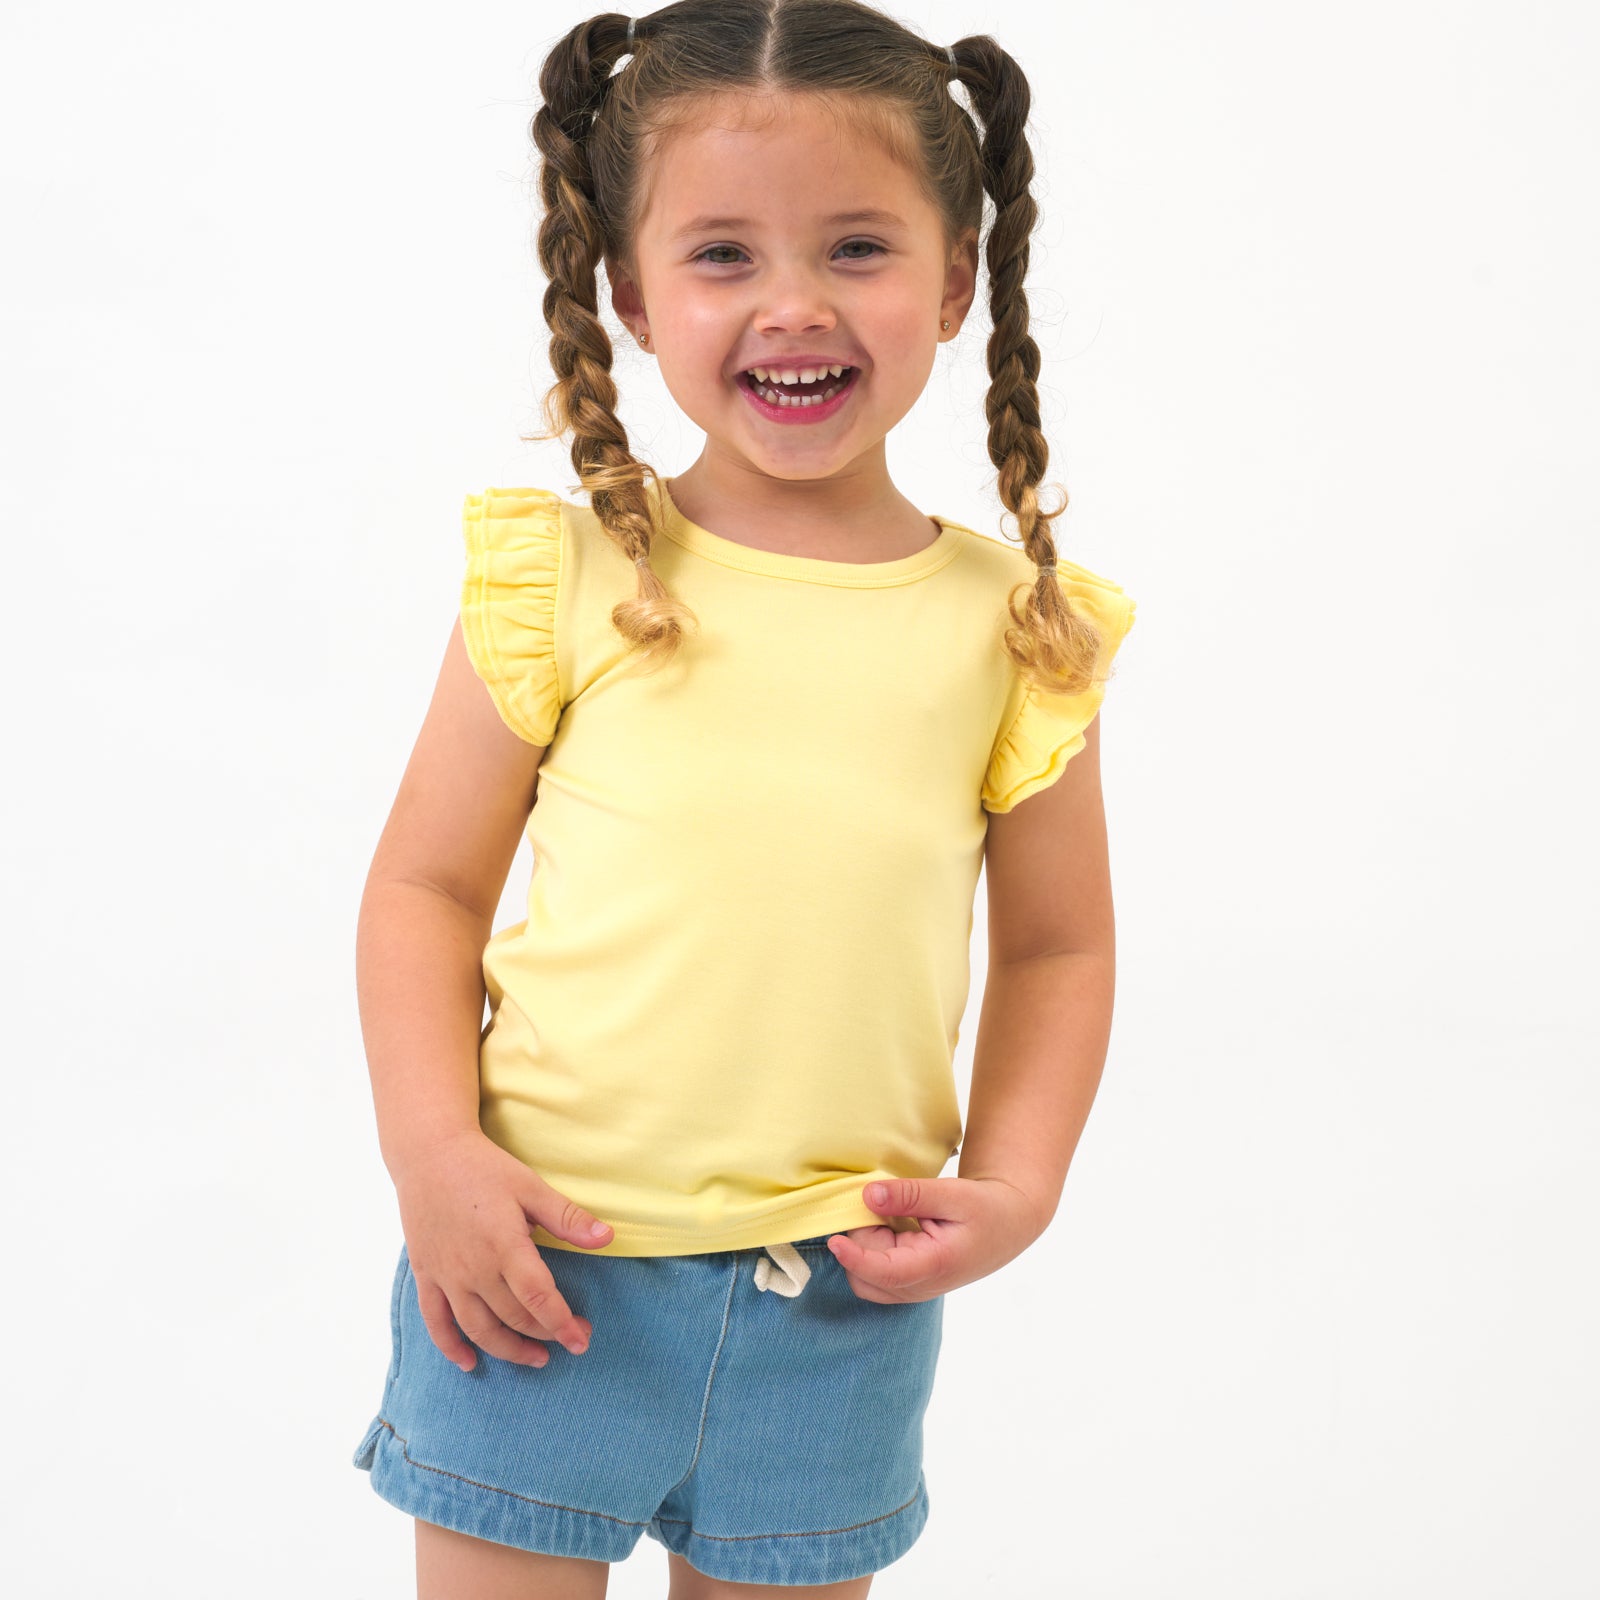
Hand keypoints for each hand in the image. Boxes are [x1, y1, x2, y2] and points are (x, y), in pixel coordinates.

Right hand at [391, 1129, 612, 1373]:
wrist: (428, 1154)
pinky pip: (436, 1322)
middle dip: (545, 1334)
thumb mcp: (530, 1187)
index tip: (581, 1340)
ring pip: (477, 1328)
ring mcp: (446, 1276)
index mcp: (504, 1245)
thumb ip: (567, 1218)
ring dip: (507, 1349)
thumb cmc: (484, 1168)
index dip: (562, 1323)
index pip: (538, 1298)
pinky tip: (470, 1363)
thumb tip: (608, 1237)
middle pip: (513, 1316)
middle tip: (569, 1340)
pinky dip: (451, 1348)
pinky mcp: (426, 1275)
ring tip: (535, 1357)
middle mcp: (474, 1268)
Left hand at [826, 1176, 1043, 1302]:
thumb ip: (910, 1194)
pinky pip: (875, 1271)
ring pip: (867, 1276)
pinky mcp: (908, 1282)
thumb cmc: (984, 1207)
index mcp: (935, 1266)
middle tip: (881, 1203)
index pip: (884, 1272)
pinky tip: (890, 1224)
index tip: (835, 1239)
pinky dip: (871, 1249)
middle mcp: (920, 1285)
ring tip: (891, 1213)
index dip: (855, 1257)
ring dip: (865, 1246)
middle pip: (867, 1273)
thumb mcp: (952, 1193)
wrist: (1007, 1224)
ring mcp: (913, 1288)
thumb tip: (868, 1195)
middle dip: (861, 1240)